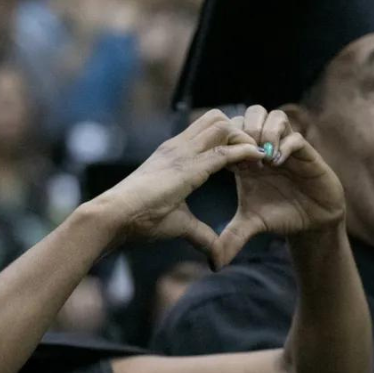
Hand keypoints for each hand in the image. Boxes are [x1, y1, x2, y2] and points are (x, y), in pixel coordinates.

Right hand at [95, 109, 264, 251]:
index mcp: (173, 155)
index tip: (244, 162)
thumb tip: (215, 254)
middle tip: (253, 155)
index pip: (207, 132)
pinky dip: (247, 151)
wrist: (115, 216)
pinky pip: (225, 150)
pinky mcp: (189, 167)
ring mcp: (183, 153)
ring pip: (223, 125)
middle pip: (217, 118)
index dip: (230, 141)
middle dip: (240, 132)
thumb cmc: (139, 219)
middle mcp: (178, 147)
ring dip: (245, 138)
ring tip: (258, 159)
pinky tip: (258, 161)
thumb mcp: (178, 223)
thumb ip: (200, 234)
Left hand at [211, 106, 345, 267]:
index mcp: (245, 158)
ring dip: (265, 132)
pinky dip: (285, 145)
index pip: (231, 132)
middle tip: (242, 153)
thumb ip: (231, 238)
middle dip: (244, 128)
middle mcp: (264, 147)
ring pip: (274, 116)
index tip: (223, 162)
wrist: (311, 221)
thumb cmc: (278, 216)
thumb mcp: (250, 225)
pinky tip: (277, 163)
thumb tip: (213, 263)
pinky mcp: (306, 153)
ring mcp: (285, 146)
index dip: (225, 141)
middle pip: (250, 114)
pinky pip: (296, 137)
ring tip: (260, 157)